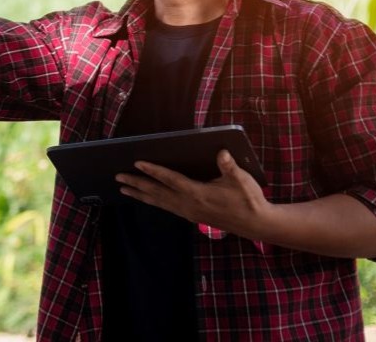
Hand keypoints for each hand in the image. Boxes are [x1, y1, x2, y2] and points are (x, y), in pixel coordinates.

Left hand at [115, 150, 272, 239]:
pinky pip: (166, 207)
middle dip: (137, 184)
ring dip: (140, 194)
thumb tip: (222, 152)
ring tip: (123, 188)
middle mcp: (190, 205)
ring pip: (159, 202)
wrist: (257, 224)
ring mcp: (189, 212)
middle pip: (157, 193)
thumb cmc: (250, 199)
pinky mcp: (192, 216)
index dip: (153, 170)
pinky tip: (144, 198)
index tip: (137, 162)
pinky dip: (152, 201)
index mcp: (199, 194)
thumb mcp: (242, 180)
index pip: (171, 180)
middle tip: (117, 177)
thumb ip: (229, 167)